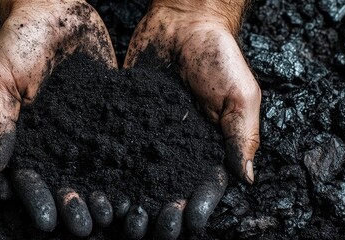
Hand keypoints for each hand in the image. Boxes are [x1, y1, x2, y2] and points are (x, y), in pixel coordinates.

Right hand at [0, 0, 115, 235]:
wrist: (56, 7)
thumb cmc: (19, 38)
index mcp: (24, 137)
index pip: (29, 177)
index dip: (37, 199)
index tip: (47, 220)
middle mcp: (56, 140)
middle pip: (65, 181)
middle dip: (75, 205)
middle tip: (86, 226)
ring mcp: (85, 130)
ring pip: (95, 170)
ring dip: (104, 194)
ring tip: (117, 215)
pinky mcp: (111, 116)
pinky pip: (121, 144)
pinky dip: (130, 166)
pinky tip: (142, 184)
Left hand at [124, 0, 259, 237]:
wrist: (182, 21)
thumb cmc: (219, 56)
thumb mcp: (240, 95)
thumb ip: (242, 135)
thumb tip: (247, 178)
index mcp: (210, 148)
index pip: (206, 186)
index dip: (198, 205)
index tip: (189, 220)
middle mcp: (178, 149)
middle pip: (169, 189)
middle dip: (161, 211)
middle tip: (150, 227)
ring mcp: (149, 137)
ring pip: (139, 176)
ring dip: (131, 199)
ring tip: (122, 216)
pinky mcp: (123, 121)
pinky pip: (114, 148)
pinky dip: (106, 168)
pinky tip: (97, 185)